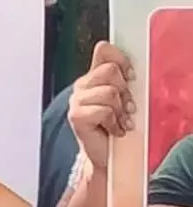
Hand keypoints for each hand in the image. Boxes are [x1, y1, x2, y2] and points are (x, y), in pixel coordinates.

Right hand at [68, 41, 134, 171]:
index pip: (104, 50)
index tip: (131, 76)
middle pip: (110, 71)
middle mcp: (82, 86)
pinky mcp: (76, 117)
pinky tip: (114, 129)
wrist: (108, 155)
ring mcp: (76, 101)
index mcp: (93, 77)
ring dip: (121, 110)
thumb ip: (123, 79)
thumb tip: (129, 65)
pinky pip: (104, 111)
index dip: (121, 60)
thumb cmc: (116, 127)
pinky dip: (114, 123)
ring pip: (109, 92)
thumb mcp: (123, 99)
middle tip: (126, 107)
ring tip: (121, 120)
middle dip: (124, 91)